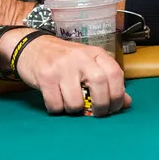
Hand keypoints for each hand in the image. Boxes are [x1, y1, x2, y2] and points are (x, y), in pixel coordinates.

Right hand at [11, 34, 130, 116]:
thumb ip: (107, 82)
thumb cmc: (63, 60)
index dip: (118, 95)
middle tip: (95, 113)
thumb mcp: (88, 65)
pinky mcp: (45, 75)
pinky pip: (56, 104)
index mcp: (94, 53)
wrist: (32, 47)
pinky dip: (57, 109)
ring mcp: (62, 65)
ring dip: (74, 110)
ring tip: (70, 104)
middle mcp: (80, 56)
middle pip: (100, 85)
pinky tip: (56, 102)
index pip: (115, 73)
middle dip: (101, 106)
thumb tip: (126, 103)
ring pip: (76, 100)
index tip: (113, 108)